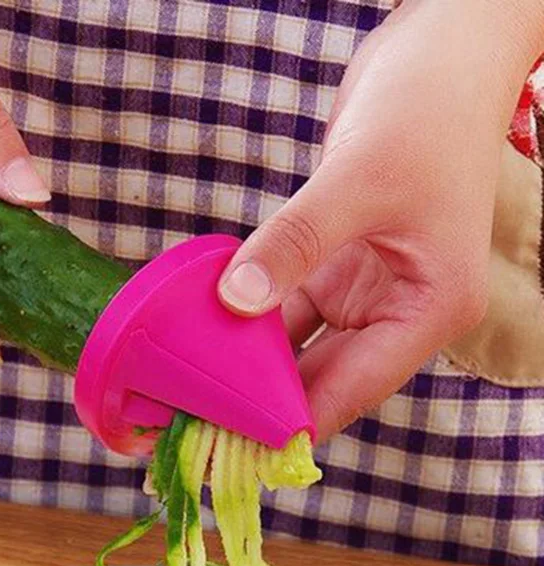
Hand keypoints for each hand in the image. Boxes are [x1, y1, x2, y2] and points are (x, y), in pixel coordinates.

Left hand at [217, 0, 542, 438]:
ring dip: (247, 369)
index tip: (234, 448)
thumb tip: (234, 302)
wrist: (438, 57)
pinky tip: (200, 340)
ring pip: (297, 348)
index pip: (355, 388)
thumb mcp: (357, 179)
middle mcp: (399, 311)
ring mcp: (364, 291)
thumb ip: (294, 242)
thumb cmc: (423, 111)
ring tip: (187, 397)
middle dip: (261, 405)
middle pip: (322, 379)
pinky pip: (282, 310)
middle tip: (195, 431)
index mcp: (430, 309)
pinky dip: (245, 324)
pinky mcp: (332, 269)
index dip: (294, 422)